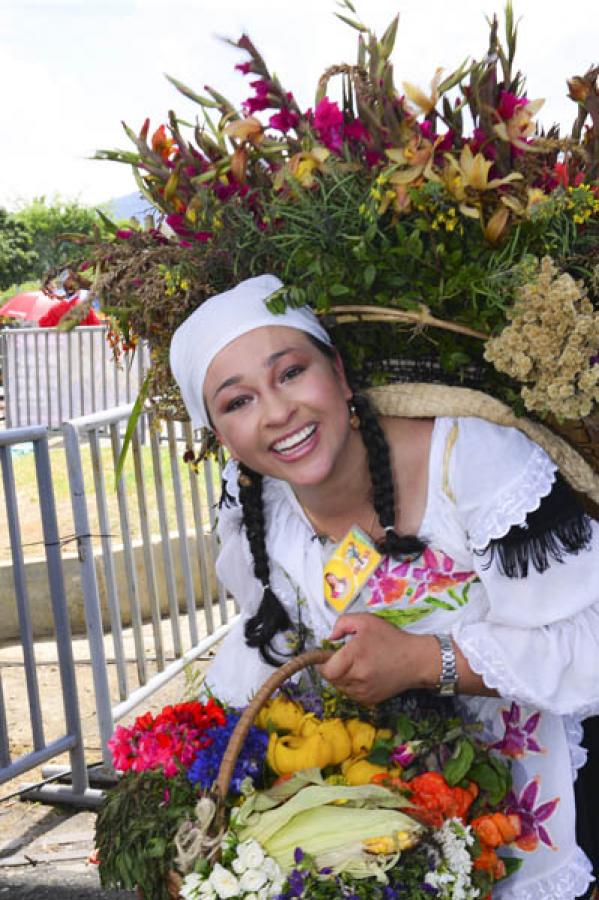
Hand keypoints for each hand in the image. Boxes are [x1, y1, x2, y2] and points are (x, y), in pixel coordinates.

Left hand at [318, 613, 438, 704]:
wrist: (416, 661)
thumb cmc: (391, 639)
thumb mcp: (366, 621)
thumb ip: (342, 623)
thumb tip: (330, 638)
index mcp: (355, 656)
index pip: (326, 670)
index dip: (323, 663)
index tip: (329, 655)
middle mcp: (358, 678)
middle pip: (331, 679)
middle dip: (333, 668)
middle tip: (344, 657)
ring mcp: (363, 692)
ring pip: (340, 687)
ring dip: (341, 677)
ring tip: (356, 665)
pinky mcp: (369, 700)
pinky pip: (350, 694)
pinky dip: (351, 685)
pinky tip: (363, 674)